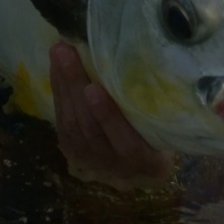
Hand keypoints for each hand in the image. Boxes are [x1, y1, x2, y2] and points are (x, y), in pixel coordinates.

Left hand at [49, 42, 173, 190]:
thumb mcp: (168, 127)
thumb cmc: (161, 135)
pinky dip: (58, 93)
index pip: (127, 143)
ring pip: (73, 125)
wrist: (141, 170)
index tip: (94, 89)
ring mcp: (92, 163)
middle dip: (75, 88)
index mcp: (149, 162)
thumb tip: (154, 58)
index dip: (108, 118)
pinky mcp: (73, 153)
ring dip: (63, 85)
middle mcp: (118, 167)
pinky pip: (62, 123)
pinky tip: (55, 68)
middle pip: (91, 129)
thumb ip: (161, 108)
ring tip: (59, 53)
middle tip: (66, 52)